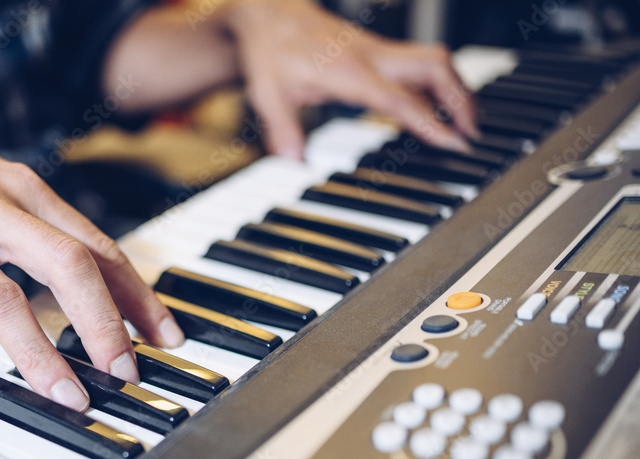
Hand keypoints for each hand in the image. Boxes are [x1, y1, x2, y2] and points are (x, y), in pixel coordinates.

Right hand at [0, 104, 183, 425]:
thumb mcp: (3, 181)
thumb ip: (50, 226)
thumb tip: (107, 277)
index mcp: (23, 190)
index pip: (96, 246)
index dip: (137, 296)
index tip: (164, 337)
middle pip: (65, 263)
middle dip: (103, 323)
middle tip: (126, 373)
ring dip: (37, 353)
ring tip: (66, 397)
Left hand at [223, 0, 477, 158]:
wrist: (268, 14)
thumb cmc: (270, 51)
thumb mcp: (266, 94)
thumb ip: (282, 129)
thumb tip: (293, 162)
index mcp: (349, 70)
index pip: (401, 98)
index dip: (431, 121)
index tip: (455, 143)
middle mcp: (372, 56)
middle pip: (435, 67)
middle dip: (461, 99)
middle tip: (472, 134)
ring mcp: (378, 50)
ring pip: (434, 61)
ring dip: (456, 89)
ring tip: (466, 124)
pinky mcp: (378, 51)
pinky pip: (419, 65)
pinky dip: (438, 85)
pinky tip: (440, 107)